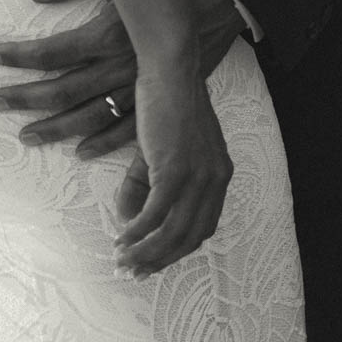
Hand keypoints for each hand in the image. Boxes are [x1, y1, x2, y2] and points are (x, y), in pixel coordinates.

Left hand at [0, 0, 246, 158]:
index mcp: (109, 33)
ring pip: (88, 116)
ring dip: (54, 127)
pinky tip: (80, 150)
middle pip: (62, 90)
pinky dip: (102, 142)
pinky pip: (126, 130)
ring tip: (25, 134)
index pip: (52, 51)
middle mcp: (120, 66)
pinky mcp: (161, 99)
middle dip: (24, 97)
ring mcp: (140, 88)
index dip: (20, 55)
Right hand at [112, 57, 231, 278]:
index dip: (177, 249)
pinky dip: (137, 232)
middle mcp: (214, 180)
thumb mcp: (158, 150)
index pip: (202, 227)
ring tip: (122, 259)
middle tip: (134, 270)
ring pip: (172, 232)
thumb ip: (143, 184)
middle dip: (160, 259)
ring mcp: (196, 177)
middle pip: (189, 237)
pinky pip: (155, 214)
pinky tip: (122, 238)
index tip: (152, 262)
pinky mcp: (175, 170)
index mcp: (219, 175)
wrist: (170, 70)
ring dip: (146, 252)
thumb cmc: (165, 102)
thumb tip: (126, 219)